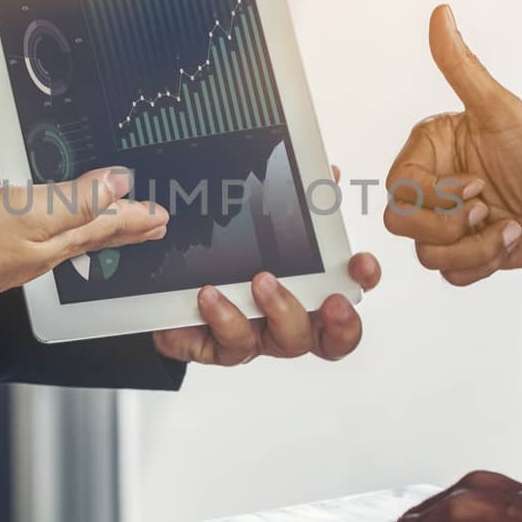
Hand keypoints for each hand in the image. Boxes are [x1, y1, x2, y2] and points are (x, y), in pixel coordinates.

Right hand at [0, 166, 168, 305]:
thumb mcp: (27, 210)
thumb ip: (74, 198)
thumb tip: (117, 184)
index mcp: (56, 241)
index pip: (107, 226)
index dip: (136, 217)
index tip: (161, 214)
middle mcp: (44, 252)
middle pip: (95, 236)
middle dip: (126, 229)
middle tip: (154, 225)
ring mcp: (20, 254)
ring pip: (73, 238)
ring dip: (99, 228)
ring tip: (117, 224)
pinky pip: (44, 237)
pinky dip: (62, 228)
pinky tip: (52, 226)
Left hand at [152, 166, 381, 363]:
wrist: (158, 285)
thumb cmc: (219, 257)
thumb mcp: (254, 222)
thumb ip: (293, 202)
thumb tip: (326, 175)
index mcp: (304, 290)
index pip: (349, 291)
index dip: (362, 282)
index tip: (360, 263)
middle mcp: (286, 319)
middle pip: (330, 336)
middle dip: (339, 321)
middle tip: (331, 300)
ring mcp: (257, 335)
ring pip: (286, 341)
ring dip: (282, 309)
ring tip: (262, 280)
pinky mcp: (219, 347)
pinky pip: (231, 343)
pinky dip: (224, 317)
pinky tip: (210, 294)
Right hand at [386, 5, 521, 286]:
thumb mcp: (500, 110)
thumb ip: (462, 67)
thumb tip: (442, 16)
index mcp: (431, 151)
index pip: (398, 185)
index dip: (435, 195)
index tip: (476, 184)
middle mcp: (433, 185)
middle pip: (401, 222)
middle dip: (452, 225)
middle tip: (488, 206)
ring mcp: (447, 220)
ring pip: (426, 252)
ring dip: (475, 246)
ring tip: (504, 225)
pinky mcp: (463, 251)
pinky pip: (448, 273)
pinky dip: (482, 262)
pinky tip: (506, 239)